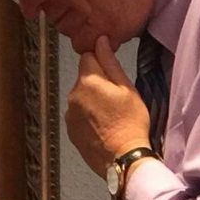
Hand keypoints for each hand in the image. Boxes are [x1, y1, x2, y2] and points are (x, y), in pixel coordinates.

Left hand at [65, 35, 150, 176]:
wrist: (122, 158)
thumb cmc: (130, 121)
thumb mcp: (127, 88)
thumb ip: (110, 62)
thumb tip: (100, 40)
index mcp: (87, 80)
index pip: (88, 56)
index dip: (102, 62)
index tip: (114, 76)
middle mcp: (72, 94)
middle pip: (84, 78)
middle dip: (97, 82)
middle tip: (116, 98)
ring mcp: (69, 114)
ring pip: (80, 96)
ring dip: (91, 100)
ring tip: (110, 115)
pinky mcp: (70, 130)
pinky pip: (78, 114)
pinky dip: (87, 116)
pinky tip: (102, 126)